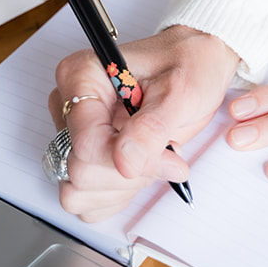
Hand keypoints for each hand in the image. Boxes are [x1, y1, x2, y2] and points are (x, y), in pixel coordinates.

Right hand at [49, 25, 240, 222]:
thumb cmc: (188, 65)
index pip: (86, 143)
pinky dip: (117, 195)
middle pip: (80, 172)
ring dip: (123, 187)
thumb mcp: (180, 90)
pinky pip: (84, 201)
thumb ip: (152, 127)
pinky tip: (141, 169)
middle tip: (168, 150)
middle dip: (130, 173)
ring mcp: (73, 135)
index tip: (168, 155)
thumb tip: (126, 162)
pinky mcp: (84, 157)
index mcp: (80, 77)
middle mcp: (69, 107)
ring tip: (154, 155)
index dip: (124, 159)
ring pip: (77, 192)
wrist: (198, 65)